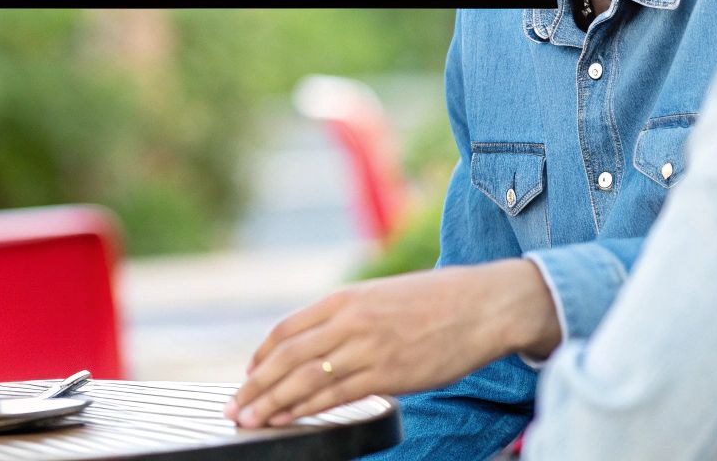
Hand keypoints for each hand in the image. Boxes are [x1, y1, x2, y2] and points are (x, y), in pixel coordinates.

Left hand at [225, 260, 557, 428]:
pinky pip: (336, 396)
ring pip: (304, 379)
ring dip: (271, 403)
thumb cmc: (436, 301)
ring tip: (249, 420)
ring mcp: (367, 348)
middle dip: (255, 386)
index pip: (287, 329)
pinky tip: (287, 420)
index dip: (262, 356)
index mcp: (344, 299)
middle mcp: (349, 321)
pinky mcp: (388, 375)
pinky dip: (305, 410)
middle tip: (233, 407)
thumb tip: (321, 339)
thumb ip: (348, 315)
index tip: (248, 375)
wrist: (483, 305)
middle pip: (286, 357)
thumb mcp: (381, 296)